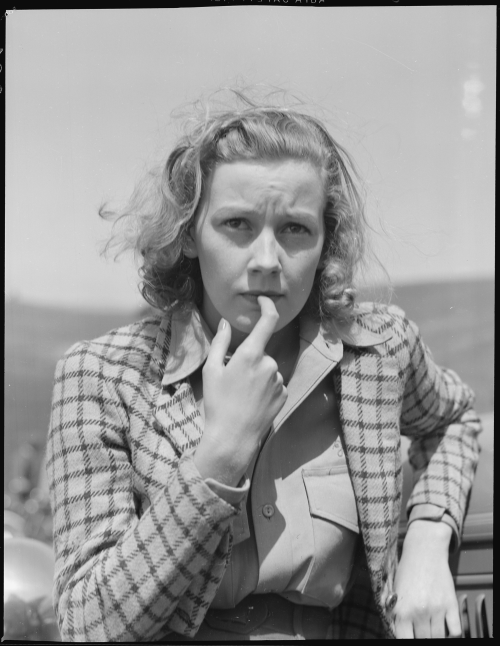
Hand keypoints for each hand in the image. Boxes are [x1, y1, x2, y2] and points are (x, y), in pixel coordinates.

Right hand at [193, 296, 287, 485]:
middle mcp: (269, 364)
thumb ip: (221, 343)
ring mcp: (279, 380)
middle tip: (232, 380)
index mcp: (251, 355)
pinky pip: (274, 384)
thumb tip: (227, 323)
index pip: (267, 321)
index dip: (268, 306)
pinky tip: (252, 403)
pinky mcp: (284, 395)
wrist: (233, 438)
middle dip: (249, 360)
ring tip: (241, 396)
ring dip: (257, 376)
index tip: (264, 300)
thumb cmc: (218, 403)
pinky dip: (265, 389)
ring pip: (267, 369)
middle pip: (261, 352)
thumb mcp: (212, 371)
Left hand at [393, 520, 461, 638]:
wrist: (424, 551)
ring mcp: (437, 609)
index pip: (405, 640)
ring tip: (430, 626)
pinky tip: (444, 624)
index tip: (409, 635)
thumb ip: (394, 612)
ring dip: (435, 634)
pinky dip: (451, 632)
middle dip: (421, 635)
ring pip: (438, 637)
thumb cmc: (406, 570)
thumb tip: (396, 629)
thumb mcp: (393, 590)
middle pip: (423, 639)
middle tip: (420, 628)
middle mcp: (419, 612)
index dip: (407, 638)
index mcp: (401, 610)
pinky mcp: (451, 604)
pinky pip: (455, 630)